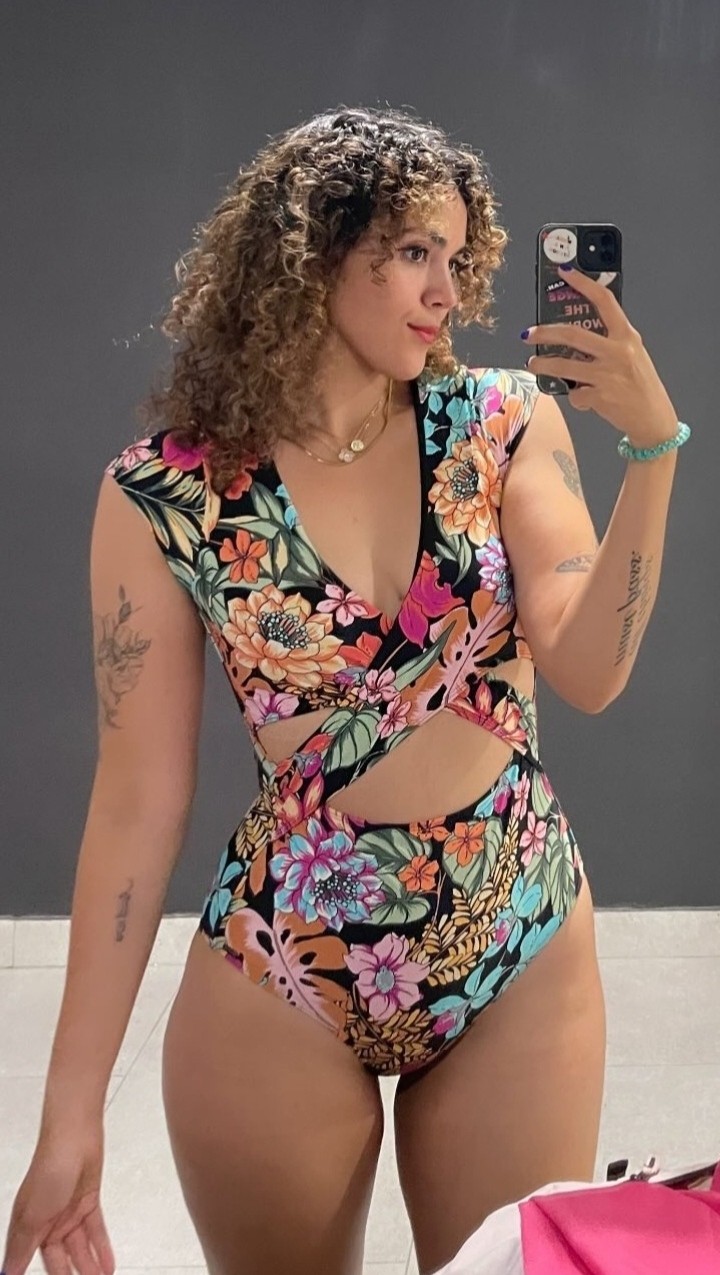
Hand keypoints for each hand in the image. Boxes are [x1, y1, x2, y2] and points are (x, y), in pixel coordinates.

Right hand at [2, 1127, 114, 1274]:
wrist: (75, 1135)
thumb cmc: (49, 1168)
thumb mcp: (32, 1215)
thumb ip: (22, 1247)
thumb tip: (8, 1272)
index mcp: (28, 1225)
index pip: (29, 1260)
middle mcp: (48, 1220)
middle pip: (59, 1259)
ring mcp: (69, 1211)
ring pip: (79, 1248)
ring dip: (89, 1267)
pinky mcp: (88, 1202)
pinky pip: (95, 1231)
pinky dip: (102, 1248)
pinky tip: (107, 1264)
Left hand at [522, 265, 678, 447]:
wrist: (653, 417)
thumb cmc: (640, 383)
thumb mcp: (632, 353)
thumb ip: (610, 340)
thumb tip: (576, 331)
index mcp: (626, 336)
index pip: (604, 301)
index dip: (583, 284)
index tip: (564, 272)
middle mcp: (617, 352)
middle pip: (572, 334)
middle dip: (544, 333)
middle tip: (528, 334)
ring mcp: (607, 375)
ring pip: (563, 366)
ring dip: (542, 365)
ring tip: (533, 365)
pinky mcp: (599, 397)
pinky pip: (574, 393)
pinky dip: (574, 396)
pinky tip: (581, 398)